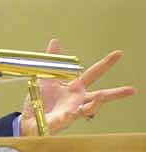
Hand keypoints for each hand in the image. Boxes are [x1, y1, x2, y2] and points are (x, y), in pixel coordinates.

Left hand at [19, 39, 135, 135]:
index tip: (118, 54)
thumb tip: (55, 41)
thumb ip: (52, 59)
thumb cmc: (40, 98)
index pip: (93, 73)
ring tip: (102, 96)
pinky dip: (69, 115)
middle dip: (116, 93)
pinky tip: (70, 113)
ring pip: (90, 108)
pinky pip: (67, 118)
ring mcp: (72, 110)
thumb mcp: (45, 75)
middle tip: (131, 90)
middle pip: (101, 95)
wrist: (29, 116)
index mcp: (75, 87)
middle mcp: (77, 99)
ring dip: (97, 103)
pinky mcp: (62, 120)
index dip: (106, 64)